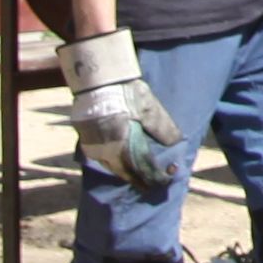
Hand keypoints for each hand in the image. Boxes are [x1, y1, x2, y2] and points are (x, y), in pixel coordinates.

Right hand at [60, 30, 183, 194]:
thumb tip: (176, 142)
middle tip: (156, 182)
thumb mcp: (148, 108)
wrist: (94, 80)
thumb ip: (162, 127)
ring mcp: (94, 149)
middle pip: (128, 173)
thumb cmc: (123, 92)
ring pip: (114, 168)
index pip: (144, 169)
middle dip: (144, 179)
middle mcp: (106, 152)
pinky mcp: (86, 143)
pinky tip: (124, 161)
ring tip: (142, 175)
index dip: (158, 175)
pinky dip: (116, 164)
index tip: (171, 174)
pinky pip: (103, 160)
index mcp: (123, 146)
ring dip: (130, 173)